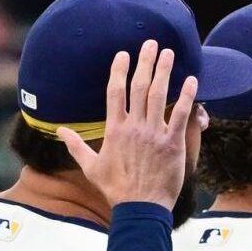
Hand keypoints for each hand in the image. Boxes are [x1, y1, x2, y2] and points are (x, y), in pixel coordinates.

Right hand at [58, 40, 198, 208]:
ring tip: (168, 53)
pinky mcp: (173, 143)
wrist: (140, 207)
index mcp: (114, 129)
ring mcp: (154, 133)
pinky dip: (187, 96)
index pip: (115, 92)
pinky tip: (192, 80)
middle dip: (145, 62)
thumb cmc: (116, 189)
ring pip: (159, 95)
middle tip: (151, 43)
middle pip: (139, 86)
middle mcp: (134, 126)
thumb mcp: (91, 166)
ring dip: (164, 72)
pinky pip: (181, 114)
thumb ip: (76, 145)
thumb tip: (59, 131)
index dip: (120, 70)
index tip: (124, 54)